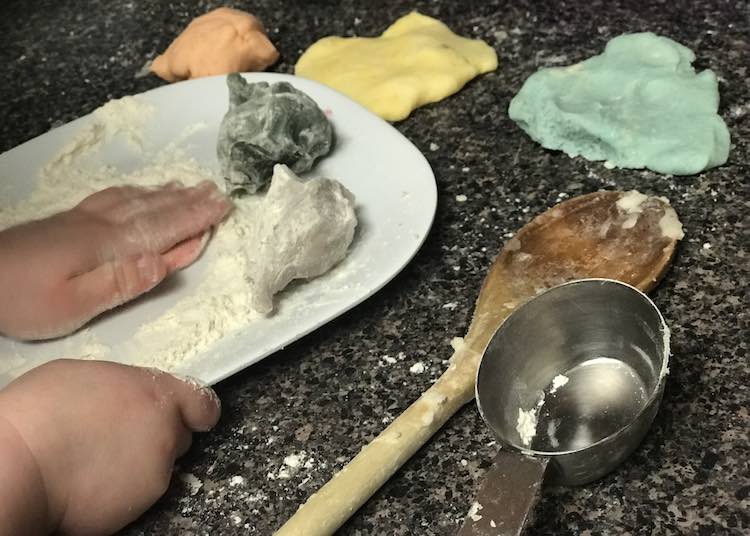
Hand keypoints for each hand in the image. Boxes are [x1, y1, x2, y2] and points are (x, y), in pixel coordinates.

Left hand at [0, 181, 231, 339]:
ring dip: (168, 194)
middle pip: (155, 209)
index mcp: (110, 245)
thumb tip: (165, 261)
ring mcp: (85, 218)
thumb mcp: (73, 305)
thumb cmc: (22, 299)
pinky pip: (115, 197)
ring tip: (191, 187)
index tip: (224, 206)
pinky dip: (138, 192)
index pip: (163, 228)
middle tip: (218, 192)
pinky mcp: (70, 219)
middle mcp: (103, 224)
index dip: (195, 219)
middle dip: (189, 202)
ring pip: (137, 199)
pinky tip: (143, 191)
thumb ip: (121, 282)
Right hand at [0, 359, 220, 534]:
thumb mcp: (87, 375)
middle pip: (180, 436)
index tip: (192, 416)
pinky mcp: (141, 504)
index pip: (202, 404)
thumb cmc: (41, 412)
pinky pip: (140, 493)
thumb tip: (128, 396)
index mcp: (156, 393)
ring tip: (99, 460)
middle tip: (123, 438)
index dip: (197, 411)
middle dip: (160, 437)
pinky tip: (92, 482)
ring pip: (159, 466)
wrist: (19, 466)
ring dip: (141, 464)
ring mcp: (157, 470)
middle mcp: (166, 432)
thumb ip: (125, 387)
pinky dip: (124, 489)